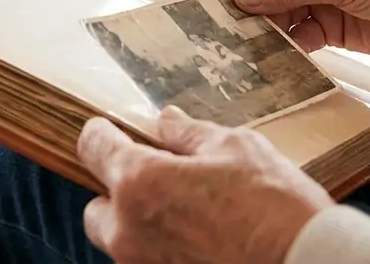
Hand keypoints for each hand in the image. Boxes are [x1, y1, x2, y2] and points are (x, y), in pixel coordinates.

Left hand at [78, 106, 332, 263]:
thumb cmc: (276, 207)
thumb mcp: (237, 149)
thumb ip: (190, 135)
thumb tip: (166, 120)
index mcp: (140, 182)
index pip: (94, 147)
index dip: (102, 133)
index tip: (111, 130)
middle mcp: (129, 231)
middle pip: (97, 207)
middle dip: (122, 193)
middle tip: (164, 182)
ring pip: (122, 242)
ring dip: (142, 226)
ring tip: (191, 216)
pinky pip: (149, 263)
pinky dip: (165, 252)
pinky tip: (203, 241)